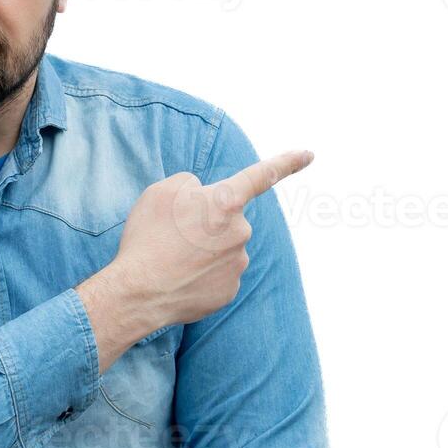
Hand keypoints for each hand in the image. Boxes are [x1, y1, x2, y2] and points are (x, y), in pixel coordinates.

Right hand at [111, 150, 312, 327]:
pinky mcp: (230, 291)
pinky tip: (179, 278)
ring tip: (171, 259)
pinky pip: (218, 274)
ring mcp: (238, 264)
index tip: (309, 154)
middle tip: (172, 235)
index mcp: (226, 202)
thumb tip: (201, 197)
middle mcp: (241, 232)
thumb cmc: (147, 237)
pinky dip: (201, 274)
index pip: (262, 175)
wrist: (138, 293)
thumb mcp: (159, 191)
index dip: (287, 162)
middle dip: (206, 223)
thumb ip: (190, 184)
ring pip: (223, 248)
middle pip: (226, 219)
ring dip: (202, 250)